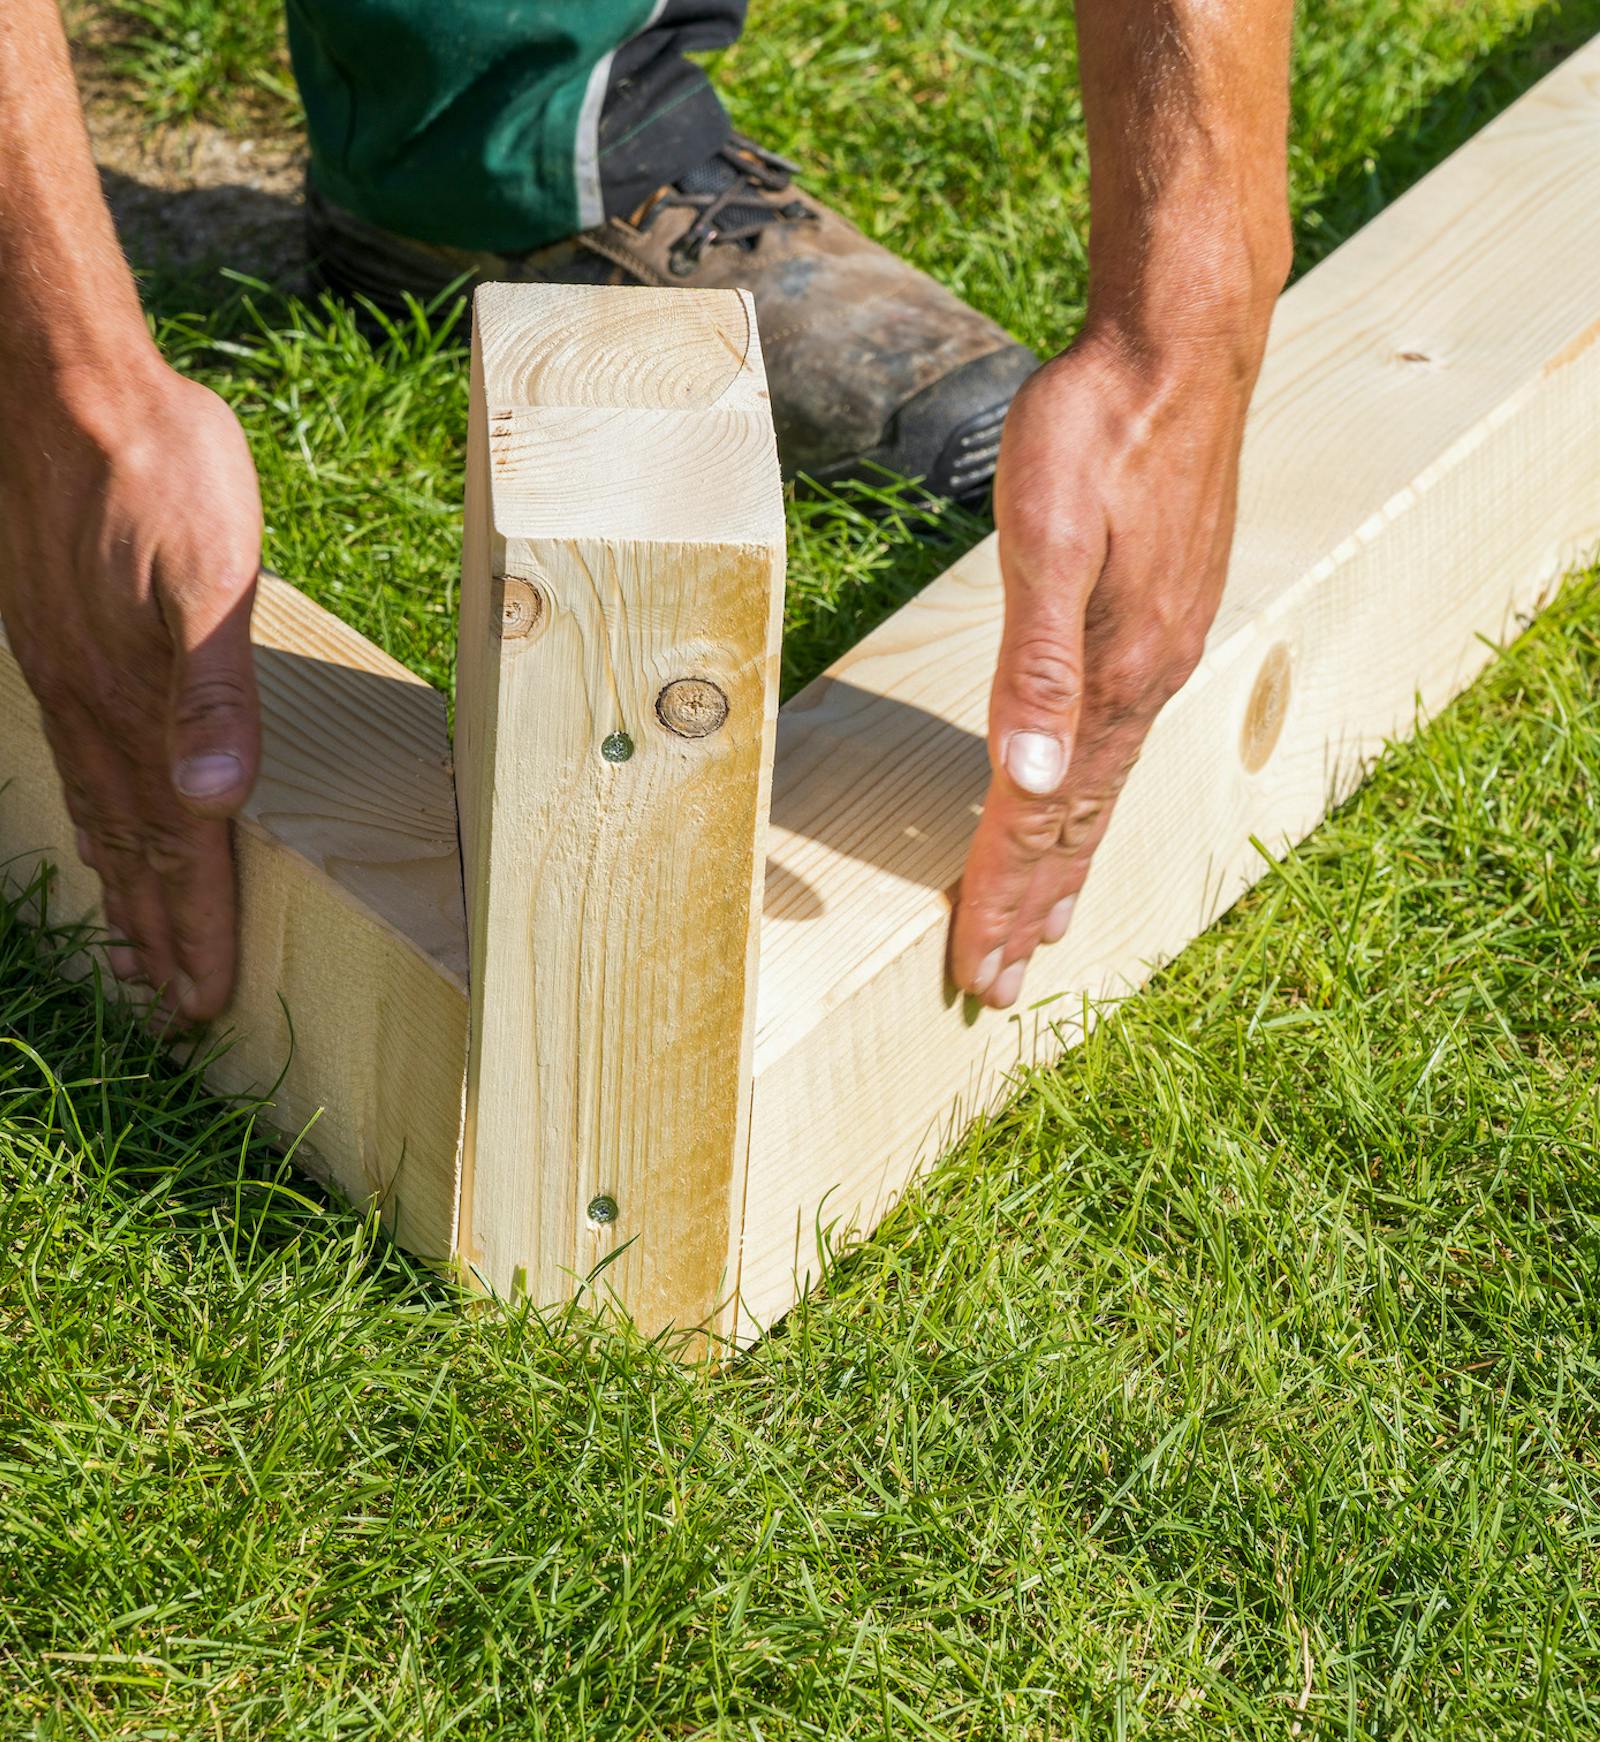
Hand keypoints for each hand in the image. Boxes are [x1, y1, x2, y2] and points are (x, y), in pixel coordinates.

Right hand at [0, 359, 263, 1022]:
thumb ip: (215, 691)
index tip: (206, 1005)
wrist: (67, 383)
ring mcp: (65, 679)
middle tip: (169, 1015)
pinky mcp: (54, 645)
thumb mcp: (211, 574)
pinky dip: (91, 822)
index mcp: (137, 707)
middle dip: (158, 938)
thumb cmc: (161, 470)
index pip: (181, 849)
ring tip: (132, 955)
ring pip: (99, 816)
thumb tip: (217, 801)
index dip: (200, 930)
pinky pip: (75, 764)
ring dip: (122, 891)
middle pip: (135, 854)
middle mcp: (92, 709)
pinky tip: (96, 829)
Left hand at [948, 329, 1256, 1006]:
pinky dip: (1091, 802)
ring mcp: (1157, 652)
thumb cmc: (1095, 431)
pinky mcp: (1159, 622)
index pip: (1039, 816)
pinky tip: (1084, 805)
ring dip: (1063, 864)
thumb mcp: (1046, 539)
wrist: (1177, 345)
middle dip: (1030, 905)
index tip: (975, 970)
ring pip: (1100, 790)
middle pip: (1075, 824)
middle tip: (1001, 986)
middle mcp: (1141, 680)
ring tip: (1043, 926)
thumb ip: (1035, 663)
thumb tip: (1032, 778)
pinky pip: (1118, 744)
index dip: (999, 895)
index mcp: (1110, 675)